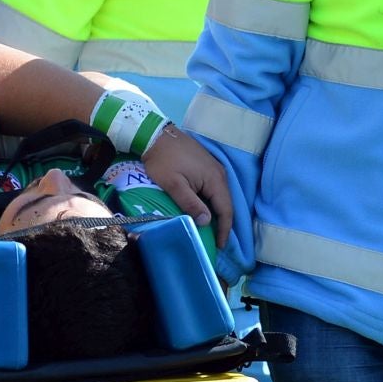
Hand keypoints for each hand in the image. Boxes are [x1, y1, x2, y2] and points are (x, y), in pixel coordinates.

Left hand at [141, 124, 232, 246]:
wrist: (156, 135)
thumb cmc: (163, 161)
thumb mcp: (174, 185)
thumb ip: (190, 204)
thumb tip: (206, 222)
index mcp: (215, 179)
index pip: (226, 210)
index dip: (224, 230)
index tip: (219, 246)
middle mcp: (220, 173)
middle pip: (226, 203)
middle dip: (223, 224)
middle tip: (216, 242)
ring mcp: (215, 168)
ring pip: (221, 196)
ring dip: (217, 213)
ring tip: (211, 230)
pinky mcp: (207, 166)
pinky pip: (215, 188)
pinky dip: (212, 202)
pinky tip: (205, 210)